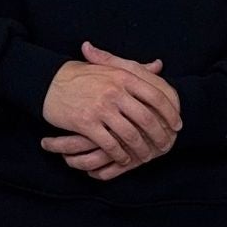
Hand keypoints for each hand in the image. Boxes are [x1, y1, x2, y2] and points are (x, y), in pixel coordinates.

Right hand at [40, 39, 181, 179]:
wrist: (49, 82)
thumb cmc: (82, 75)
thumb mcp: (110, 67)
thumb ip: (135, 68)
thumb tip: (158, 66)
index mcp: (123, 76)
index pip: (156, 96)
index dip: (170, 113)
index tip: (177, 125)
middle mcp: (115, 91)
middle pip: (146, 118)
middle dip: (160, 135)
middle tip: (166, 146)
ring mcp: (101, 108)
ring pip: (130, 134)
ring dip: (141, 149)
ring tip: (146, 157)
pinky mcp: (86, 123)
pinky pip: (109, 144)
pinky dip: (119, 155)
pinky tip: (124, 159)